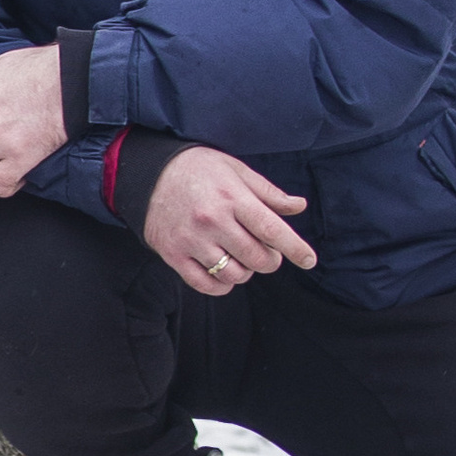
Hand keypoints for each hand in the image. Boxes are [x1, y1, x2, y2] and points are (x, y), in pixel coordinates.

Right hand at [142, 146, 315, 294]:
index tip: (309, 260)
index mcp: (232, 197)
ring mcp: (191, 239)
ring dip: (245, 272)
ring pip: (234, 275)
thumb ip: (268, 193)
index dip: (295, 248)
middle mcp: (212, 220)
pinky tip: (224, 272)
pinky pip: (206, 284)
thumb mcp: (236, 171)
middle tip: (266, 253)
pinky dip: (222, 286)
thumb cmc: (199, 169)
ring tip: (240, 258)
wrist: (147, 172)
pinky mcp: (173, 254)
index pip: (272, 230)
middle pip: (257, 258)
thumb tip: (299, 207)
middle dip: (270, 260)